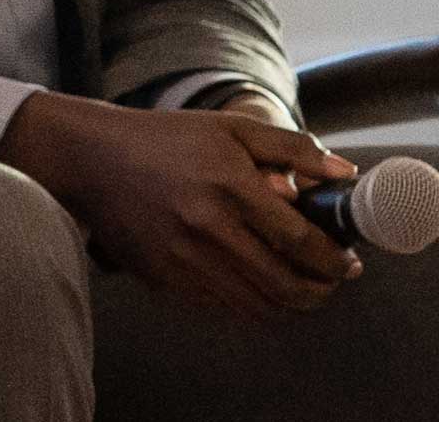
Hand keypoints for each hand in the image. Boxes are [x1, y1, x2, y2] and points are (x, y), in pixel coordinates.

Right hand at [3, 90, 359, 318]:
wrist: (91, 159)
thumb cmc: (165, 139)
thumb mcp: (231, 129)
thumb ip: (293, 148)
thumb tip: (344, 175)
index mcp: (229, 186)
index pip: (301, 241)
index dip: (334, 260)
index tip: (348, 262)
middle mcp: (206, 227)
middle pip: (285, 284)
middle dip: (320, 290)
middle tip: (329, 282)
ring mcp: (182, 258)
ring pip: (256, 306)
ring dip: (289, 305)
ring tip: (299, 290)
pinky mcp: (162, 278)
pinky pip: (220, 309)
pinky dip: (249, 306)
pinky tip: (256, 288)